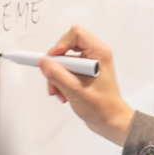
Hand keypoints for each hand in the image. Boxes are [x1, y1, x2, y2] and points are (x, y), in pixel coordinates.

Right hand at [38, 24, 134, 145]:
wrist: (110, 121)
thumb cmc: (103, 107)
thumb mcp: (75, 91)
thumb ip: (57, 75)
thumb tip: (43, 62)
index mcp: (99, 52)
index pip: (76, 33)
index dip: (61, 44)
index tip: (53, 58)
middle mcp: (94, 55)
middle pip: (66, 47)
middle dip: (56, 65)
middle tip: (54, 80)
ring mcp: (88, 64)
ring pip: (63, 61)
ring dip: (56, 77)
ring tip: (60, 93)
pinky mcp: (83, 72)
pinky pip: (65, 70)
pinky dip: (60, 82)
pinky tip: (63, 94)